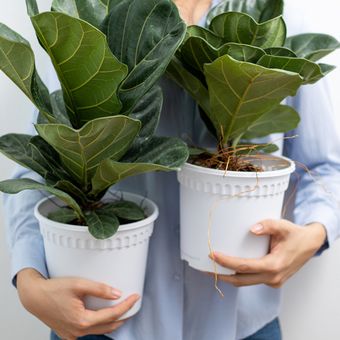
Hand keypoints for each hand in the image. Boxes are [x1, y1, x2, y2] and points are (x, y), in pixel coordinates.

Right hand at [16, 269, 138, 339]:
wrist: (34, 297)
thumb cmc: (53, 289)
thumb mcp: (78, 284)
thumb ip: (99, 289)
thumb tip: (117, 294)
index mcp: (82, 320)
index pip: (112, 315)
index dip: (126, 306)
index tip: (135, 297)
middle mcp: (78, 332)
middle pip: (107, 326)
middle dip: (122, 316)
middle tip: (132, 304)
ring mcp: (72, 335)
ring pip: (98, 330)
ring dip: (111, 322)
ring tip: (122, 310)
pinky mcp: (68, 333)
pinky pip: (88, 331)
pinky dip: (99, 325)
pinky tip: (103, 317)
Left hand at [209, 219, 326, 287]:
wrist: (310, 244)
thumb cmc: (295, 235)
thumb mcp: (283, 226)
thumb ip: (268, 225)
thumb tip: (252, 228)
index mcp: (274, 265)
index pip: (244, 267)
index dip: (226, 262)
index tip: (212, 255)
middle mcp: (273, 278)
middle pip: (241, 280)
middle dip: (221, 275)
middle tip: (205, 267)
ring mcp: (273, 282)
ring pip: (246, 282)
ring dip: (229, 277)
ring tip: (213, 269)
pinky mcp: (272, 280)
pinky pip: (252, 280)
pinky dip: (239, 276)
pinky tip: (229, 269)